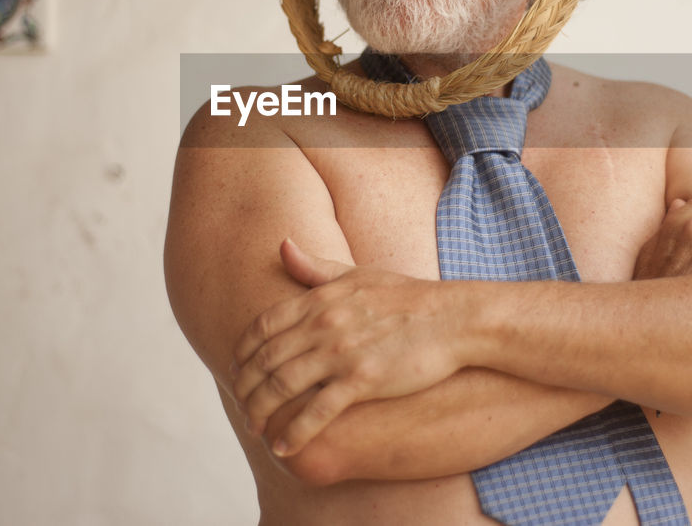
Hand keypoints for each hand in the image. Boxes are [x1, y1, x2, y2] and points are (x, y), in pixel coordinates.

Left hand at [232, 239, 464, 457]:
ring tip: (255, 428)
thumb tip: (282, 245)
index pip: (262, 326)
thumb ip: (315, 267)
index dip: (243, 352)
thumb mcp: (358, 274)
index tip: (237, 369)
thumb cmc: (408, 296)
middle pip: (265, 360)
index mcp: (320, 298)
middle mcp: (323, 323)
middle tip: (241, 405)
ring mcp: (341, 352)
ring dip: (261, 411)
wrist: (454, 318)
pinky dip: (294, 432)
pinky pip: (317, 412)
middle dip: (245, 387)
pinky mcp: (363, 380)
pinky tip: (283, 447)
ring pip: (282, 386)